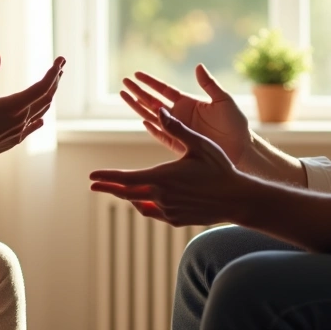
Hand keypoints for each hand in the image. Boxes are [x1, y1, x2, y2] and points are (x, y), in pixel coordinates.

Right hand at [0, 52, 64, 168]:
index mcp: (13, 106)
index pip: (41, 87)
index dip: (53, 73)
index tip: (60, 60)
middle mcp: (21, 118)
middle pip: (46, 97)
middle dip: (55, 80)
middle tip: (60, 65)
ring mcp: (20, 130)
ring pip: (42, 110)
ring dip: (50, 94)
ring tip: (54, 82)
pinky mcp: (16, 138)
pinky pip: (34, 125)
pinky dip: (41, 115)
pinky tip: (42, 118)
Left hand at [89, 108, 249, 226]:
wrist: (238, 200)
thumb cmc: (220, 169)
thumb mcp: (199, 144)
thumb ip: (176, 128)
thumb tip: (159, 110)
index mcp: (163, 177)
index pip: (126, 179)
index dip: (107, 177)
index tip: (92, 176)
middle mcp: (161, 197)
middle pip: (127, 193)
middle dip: (109, 188)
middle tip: (93, 185)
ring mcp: (168, 211)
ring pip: (141, 203)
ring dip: (128, 196)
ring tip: (117, 190)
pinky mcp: (175, 220)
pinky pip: (154, 212)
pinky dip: (145, 205)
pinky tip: (142, 202)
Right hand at [121, 65, 250, 164]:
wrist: (241, 148)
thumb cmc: (235, 124)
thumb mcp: (223, 100)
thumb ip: (209, 85)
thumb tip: (198, 66)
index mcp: (188, 103)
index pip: (163, 90)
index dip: (150, 82)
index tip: (136, 74)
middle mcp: (180, 115)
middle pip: (153, 102)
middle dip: (138, 92)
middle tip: (123, 83)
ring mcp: (178, 129)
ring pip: (152, 117)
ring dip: (138, 107)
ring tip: (124, 96)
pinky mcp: (180, 144)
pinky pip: (162, 135)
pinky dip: (153, 128)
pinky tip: (143, 121)